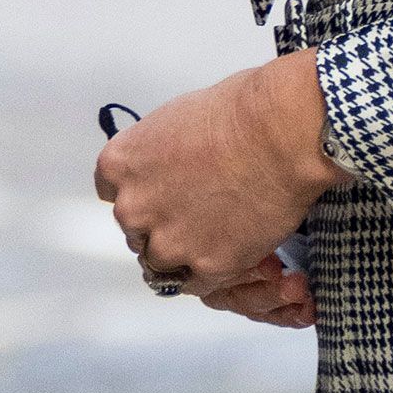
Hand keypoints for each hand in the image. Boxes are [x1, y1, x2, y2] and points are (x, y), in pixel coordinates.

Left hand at [96, 55, 338, 327]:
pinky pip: (201, 281)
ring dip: (186, 251)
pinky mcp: (206, 266)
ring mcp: (168, 242)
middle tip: (199, 212)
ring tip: (220, 232)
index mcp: (119, 166)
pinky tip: (236, 249)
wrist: (279, 133)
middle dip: (163, 223)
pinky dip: (217, 269)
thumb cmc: (237, 112)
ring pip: (164, 261)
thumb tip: (169, 167)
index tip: (163, 193)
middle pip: (137, 230)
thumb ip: (158, 154)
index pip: (113, 194)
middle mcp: (133, 209)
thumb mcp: (175, 119)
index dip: (143, 194)